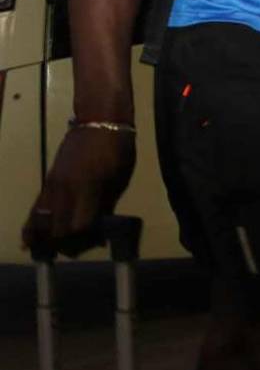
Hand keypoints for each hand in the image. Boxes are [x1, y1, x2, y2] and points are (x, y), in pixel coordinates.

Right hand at [22, 125, 135, 256]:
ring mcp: (52, 185)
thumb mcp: (119, 180)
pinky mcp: (46, 182)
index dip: (87, 241)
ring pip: (40, 223)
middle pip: (58, 230)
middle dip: (69, 244)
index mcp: (88, 187)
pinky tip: (30, 242)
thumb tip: (99, 232)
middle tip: (82, 245)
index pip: (79, 227)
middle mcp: (65, 189)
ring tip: (57, 248)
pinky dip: (32, 228)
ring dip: (48, 239)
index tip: (98, 242)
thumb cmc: (118, 149)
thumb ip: (106, 207)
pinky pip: (35, 210)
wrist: (99, 121)